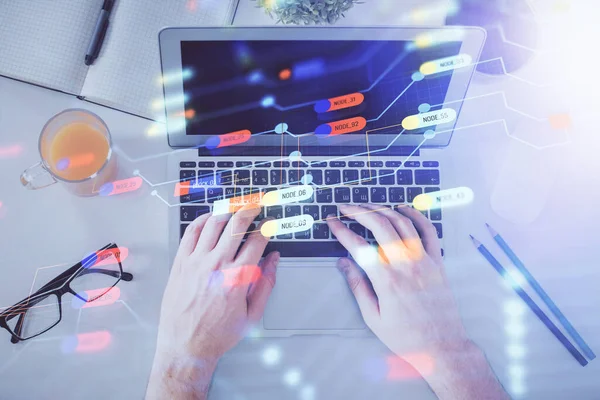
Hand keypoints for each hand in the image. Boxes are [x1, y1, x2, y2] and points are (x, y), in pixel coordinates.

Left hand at [147, 205, 278, 398]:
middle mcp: (217, 265)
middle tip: (256, 202)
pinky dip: (201, 220)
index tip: (270, 223)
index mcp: (238, 277)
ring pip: (213, 223)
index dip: (267, 227)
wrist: (186, 347)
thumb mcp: (252, 314)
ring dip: (227, 210)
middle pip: (236, 225)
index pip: (257, 241)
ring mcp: (196, 262)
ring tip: (235, 206)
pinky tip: (210, 218)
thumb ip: (266, 283)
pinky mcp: (180, 263)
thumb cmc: (218, 334)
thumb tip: (274, 259)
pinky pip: (190, 233)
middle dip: (249, 208)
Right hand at [328, 204, 507, 399]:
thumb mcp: (373, 317)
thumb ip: (358, 286)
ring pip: (402, 223)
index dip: (341, 230)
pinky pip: (428, 231)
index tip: (332, 222)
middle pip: (380, 226)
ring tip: (368, 206)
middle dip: (359, 212)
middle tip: (346, 208)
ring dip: (383, 209)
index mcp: (386, 280)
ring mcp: (424, 261)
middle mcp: (406, 265)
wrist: (442, 347)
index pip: (358, 246)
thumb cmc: (407, 337)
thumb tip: (343, 264)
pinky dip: (416, 216)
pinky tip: (404, 209)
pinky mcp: (438, 262)